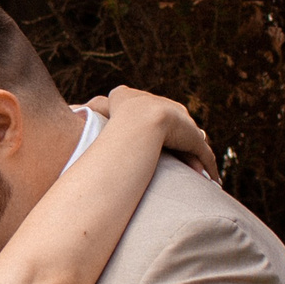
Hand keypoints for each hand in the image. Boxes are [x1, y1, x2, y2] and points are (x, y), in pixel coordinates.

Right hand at [86, 87, 217, 181]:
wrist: (139, 118)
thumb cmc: (113, 115)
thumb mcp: (100, 108)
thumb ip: (90, 108)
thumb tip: (73, 108)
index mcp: (148, 102)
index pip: (158, 115)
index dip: (158, 131)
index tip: (156, 145)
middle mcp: (171, 108)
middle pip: (180, 127)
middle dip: (183, 142)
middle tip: (182, 162)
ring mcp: (184, 123)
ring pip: (193, 142)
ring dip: (196, 158)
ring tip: (197, 176)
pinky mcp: (194, 138)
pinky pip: (203, 155)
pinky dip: (208, 167)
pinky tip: (211, 181)